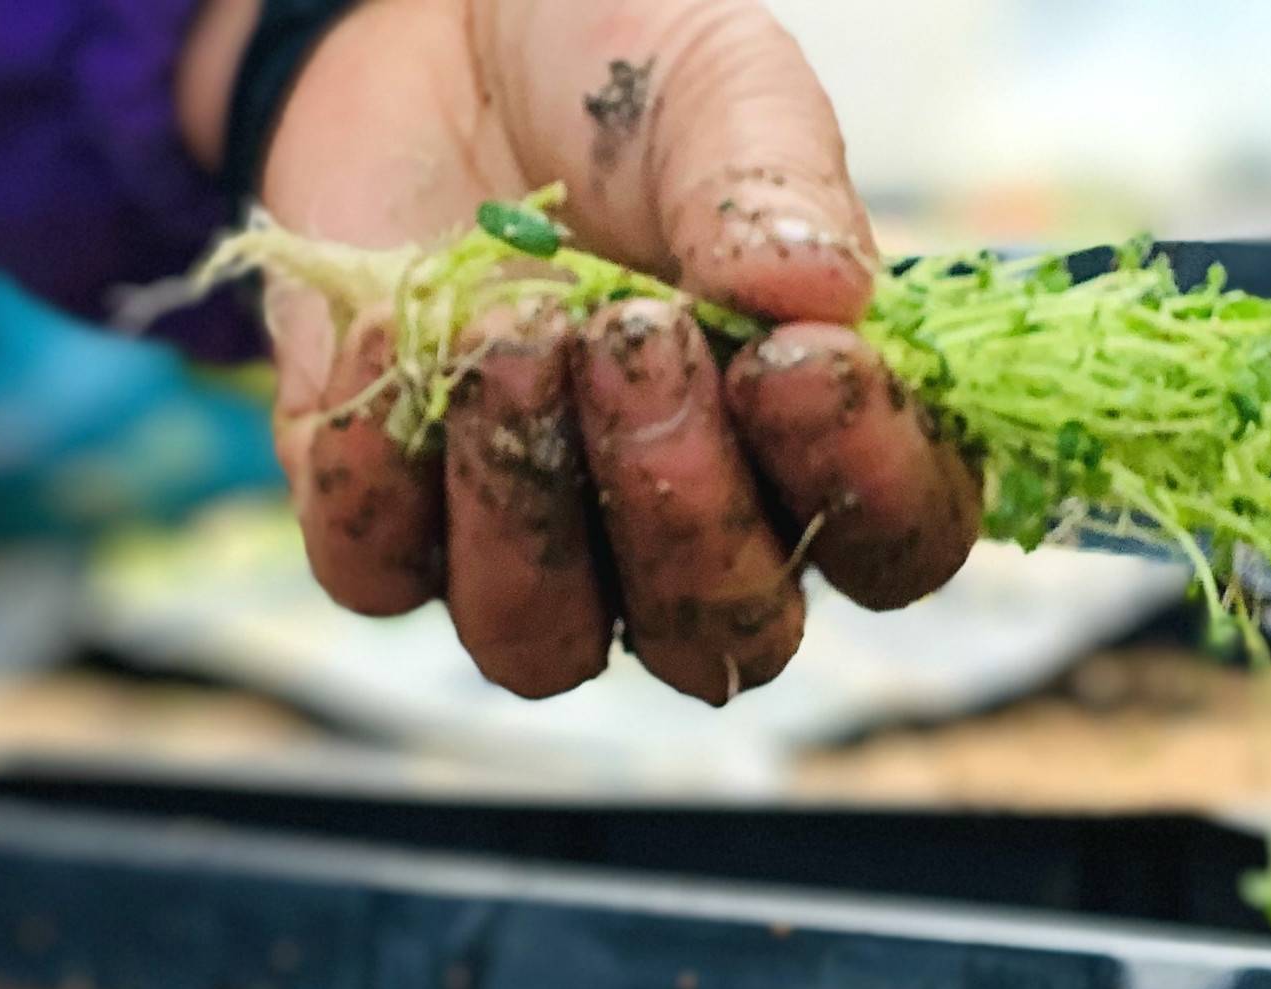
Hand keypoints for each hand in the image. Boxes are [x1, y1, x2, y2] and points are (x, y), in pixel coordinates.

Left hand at [184, 0, 983, 701]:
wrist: (424, 44)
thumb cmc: (612, 79)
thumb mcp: (716, 85)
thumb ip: (774, 186)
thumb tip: (821, 293)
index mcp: (816, 434)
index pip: (894, 545)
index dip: (865, 490)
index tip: (801, 365)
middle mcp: (684, 529)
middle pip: (718, 640)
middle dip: (682, 510)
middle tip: (638, 339)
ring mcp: (531, 547)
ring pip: (539, 647)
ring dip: (529, 507)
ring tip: (515, 338)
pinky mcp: (385, 531)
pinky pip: (378, 575)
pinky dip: (376, 470)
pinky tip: (384, 338)